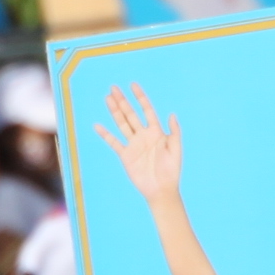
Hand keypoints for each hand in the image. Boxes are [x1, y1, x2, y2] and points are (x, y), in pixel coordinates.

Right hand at [95, 83, 182, 203]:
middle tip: (114, 87)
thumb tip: (172, 114)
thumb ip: (174, 132)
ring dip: (114, 111)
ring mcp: (133, 144)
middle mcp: (143, 135)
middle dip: (123, 100)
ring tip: (107, 98)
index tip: (133, 85)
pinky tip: (98, 126)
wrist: (161, 189)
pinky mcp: (125, 155)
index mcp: (156, 132)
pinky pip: (114, 142)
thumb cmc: (171, 170)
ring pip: (121, 124)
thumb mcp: (176, 150)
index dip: (140, 97)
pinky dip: (105, 134)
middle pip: (131, 114)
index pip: (147, 110)